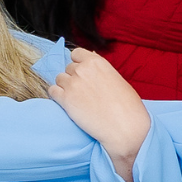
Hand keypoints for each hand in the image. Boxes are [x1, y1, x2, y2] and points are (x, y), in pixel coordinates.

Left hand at [49, 47, 151, 178]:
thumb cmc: (128, 107)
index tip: (84, 73)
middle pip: (69, 68)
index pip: (77, 53)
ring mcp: (72, 84)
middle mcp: (82, 70)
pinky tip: (69, 104)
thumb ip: (102, 71)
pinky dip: (58, 97)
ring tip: (78, 99)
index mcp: (97, 62)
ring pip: (59, 79)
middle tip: (85, 91)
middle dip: (75, 77)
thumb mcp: (118, 80)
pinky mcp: (64, 99)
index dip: (79, 63)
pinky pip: (52, 91)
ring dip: (66, 87)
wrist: (125, 128)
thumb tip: (90, 63)